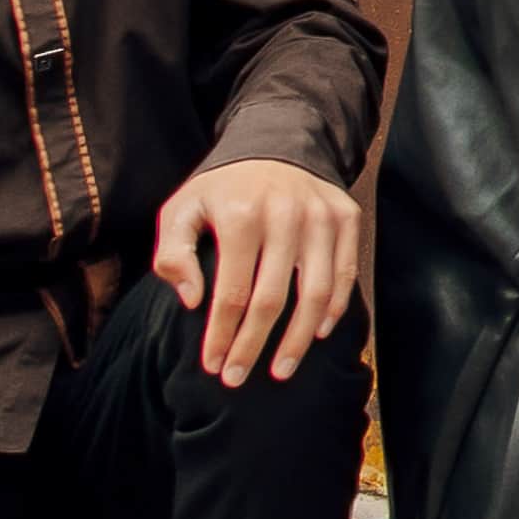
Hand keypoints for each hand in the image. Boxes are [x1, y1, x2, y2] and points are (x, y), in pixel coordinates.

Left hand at [149, 157, 361, 385]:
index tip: (213, 366)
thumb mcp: (181, 210)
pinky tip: (316, 334)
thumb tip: (192, 300)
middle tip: (238, 379)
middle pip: (272, 300)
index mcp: (241, 215)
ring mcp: (322, 216)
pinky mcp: (346, 217)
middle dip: (253, 346)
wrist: (276, 140)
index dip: (222, 336)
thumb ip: (172, 254)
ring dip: (297, 340)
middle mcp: (286, 214)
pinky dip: (334, 309)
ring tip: (281, 370)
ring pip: (316, 293)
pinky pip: (345, 274)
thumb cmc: (222, 189)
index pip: (231, 293)